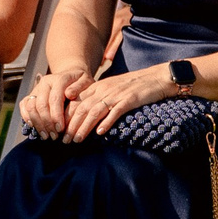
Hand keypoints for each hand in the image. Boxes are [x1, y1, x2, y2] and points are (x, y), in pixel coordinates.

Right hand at [18, 68, 92, 139]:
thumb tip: (69, 94)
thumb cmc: (81, 82)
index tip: (61, 129)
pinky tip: (34, 127)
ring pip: (31, 107)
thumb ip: (80, 87)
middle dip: (47, 123)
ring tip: (46, 135)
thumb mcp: (86, 81)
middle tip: (54, 136)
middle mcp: (45, 83)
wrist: (71, 75)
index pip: (54, 99)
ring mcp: (37, 88)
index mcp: (59, 79)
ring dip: (37, 123)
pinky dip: (27, 117)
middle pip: (41, 105)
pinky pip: (24, 105)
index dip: (56, 116)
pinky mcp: (32, 94)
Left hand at [61, 65, 182, 143]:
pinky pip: (115, 111)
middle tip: (64, 140)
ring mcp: (116, 94)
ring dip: (84, 127)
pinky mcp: (129, 99)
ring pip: (94, 111)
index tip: (60, 131)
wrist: (157, 78)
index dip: (66, 117)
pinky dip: (107, 122)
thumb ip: (98, 98)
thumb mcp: (111, 89)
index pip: (76, 102)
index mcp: (98, 87)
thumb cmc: (134, 86)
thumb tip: (84, 114)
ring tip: (77, 139)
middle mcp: (104, 89)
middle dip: (71, 125)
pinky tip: (100, 133)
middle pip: (82, 108)